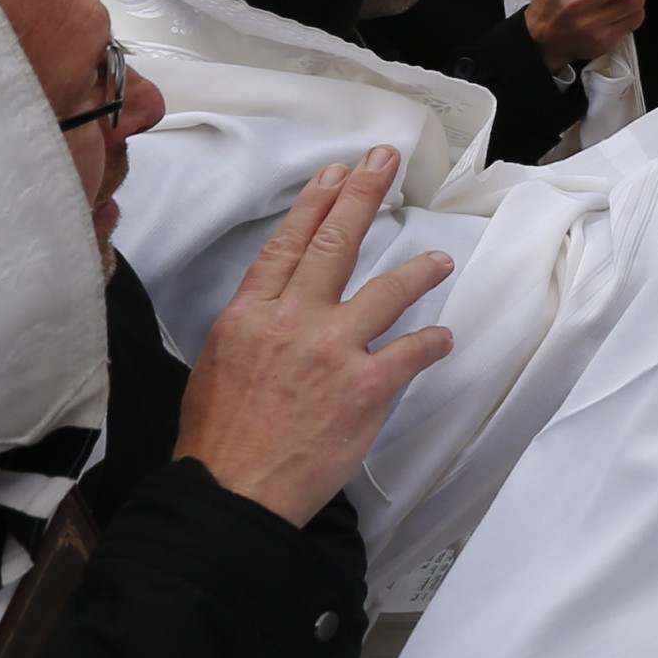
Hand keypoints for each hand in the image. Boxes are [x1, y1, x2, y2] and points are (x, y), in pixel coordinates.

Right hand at [172, 146, 454, 527]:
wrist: (230, 495)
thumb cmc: (218, 441)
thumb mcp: (216, 366)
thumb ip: (252, 328)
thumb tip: (276, 309)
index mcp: (248, 316)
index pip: (287, 245)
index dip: (315, 205)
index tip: (335, 174)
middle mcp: (292, 323)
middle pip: (334, 245)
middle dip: (363, 196)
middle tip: (385, 162)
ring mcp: (332, 352)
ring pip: (387, 290)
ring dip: (418, 271)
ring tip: (439, 261)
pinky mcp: (365, 387)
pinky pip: (411, 351)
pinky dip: (430, 343)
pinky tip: (441, 338)